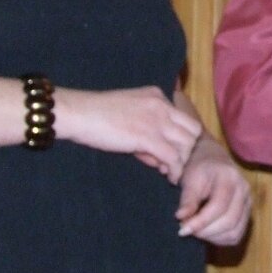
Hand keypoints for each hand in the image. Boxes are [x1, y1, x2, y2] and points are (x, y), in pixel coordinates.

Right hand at [58, 86, 201, 181]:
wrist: (78, 113)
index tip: (169, 151)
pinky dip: (174, 169)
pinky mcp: (147, 137)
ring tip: (169, 172)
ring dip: (181, 161)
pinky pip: (172, 157)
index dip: (180, 137)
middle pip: (192, 130)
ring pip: (186, 144)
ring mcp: (156, 120)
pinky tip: (168, 176)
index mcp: (157, 95)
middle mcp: (162, 105)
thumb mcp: (127, 114)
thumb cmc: (95, 116)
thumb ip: (145, 128)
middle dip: (187, 149)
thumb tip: (155, 154)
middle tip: (173, 163)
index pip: (183, 118)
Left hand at [176, 136, 251, 244]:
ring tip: (196, 231)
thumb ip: (187, 199)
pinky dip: (220, 239)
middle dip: (205, 231)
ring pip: (234, 232)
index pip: (219, 206)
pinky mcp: (247, 214)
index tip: (182, 229)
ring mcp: (249, 203)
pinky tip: (207, 233)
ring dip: (212, 237)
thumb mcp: (190, 178)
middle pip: (229, 221)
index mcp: (230, 178)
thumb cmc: (200, 168)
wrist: (214, 160)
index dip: (200, 221)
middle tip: (186, 230)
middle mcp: (244, 191)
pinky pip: (236, 235)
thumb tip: (181, 218)